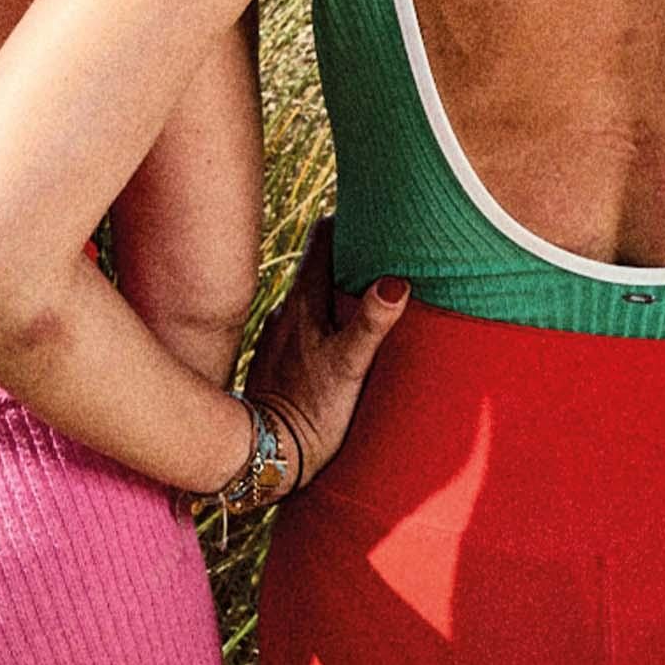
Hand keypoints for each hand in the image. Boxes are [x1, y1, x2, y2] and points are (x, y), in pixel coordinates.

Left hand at [245, 218, 409, 495]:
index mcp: (304, 301)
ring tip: (363, 287)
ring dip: (333, 284)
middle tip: (378, 243)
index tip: (372, 210)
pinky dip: (322, 314)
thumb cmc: (311, 411)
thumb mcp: (348, 367)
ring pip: (309, 292)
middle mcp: (287, 310)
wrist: (268, 453)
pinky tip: (336, 331)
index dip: (345, 220)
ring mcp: (280, 333)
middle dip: (345, 251)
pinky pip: (302, 321)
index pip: (322, 239)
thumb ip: (370, 324)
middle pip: (317, 262)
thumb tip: (396, 283)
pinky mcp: (278, 357)